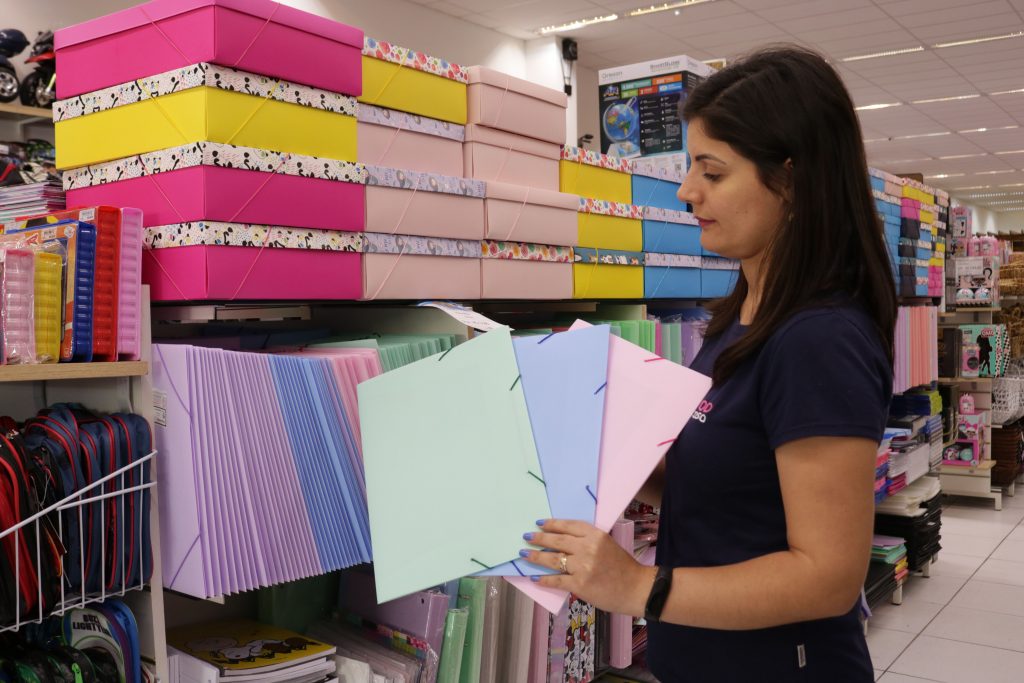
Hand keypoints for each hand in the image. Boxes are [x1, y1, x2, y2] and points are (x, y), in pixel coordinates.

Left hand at [522, 519, 655, 616]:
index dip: (552, 524)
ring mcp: (582, 567)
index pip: (569, 525)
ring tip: (524, 554)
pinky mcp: (579, 584)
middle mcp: (587, 548)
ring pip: (553, 559)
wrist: (637, 589)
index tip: (539, 523)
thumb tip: (563, 542)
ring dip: (536, 557)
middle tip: (527, 537)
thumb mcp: (607, 544)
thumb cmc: (623, 567)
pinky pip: (557, 580)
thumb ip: (588, 541)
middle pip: (557, 540)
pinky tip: (535, 578)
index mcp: (596, 535)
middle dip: (539, 538)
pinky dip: (544, 579)